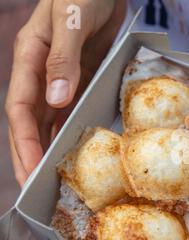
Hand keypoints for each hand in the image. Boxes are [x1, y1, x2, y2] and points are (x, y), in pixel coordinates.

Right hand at [5, 0, 125, 186]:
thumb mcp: (71, 19)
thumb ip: (62, 58)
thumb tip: (56, 100)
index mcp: (30, 57)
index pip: (21, 108)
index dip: (24, 140)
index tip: (30, 168)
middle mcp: (42, 71)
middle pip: (32, 120)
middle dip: (31, 152)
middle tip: (35, 186)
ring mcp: (62, 75)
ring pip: (50, 118)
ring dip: (49, 145)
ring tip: (53, 175)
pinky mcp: (81, 75)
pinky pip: (72, 107)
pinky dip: (69, 128)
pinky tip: (73, 146)